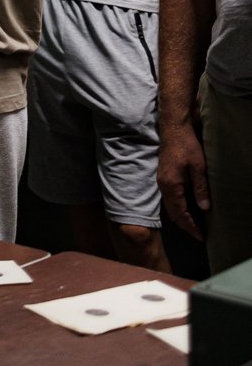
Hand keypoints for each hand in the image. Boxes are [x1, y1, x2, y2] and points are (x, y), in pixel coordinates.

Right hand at [157, 123, 209, 240]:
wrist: (173, 129)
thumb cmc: (187, 146)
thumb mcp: (198, 167)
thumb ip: (200, 188)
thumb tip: (204, 208)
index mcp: (171, 186)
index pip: (180, 213)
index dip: (190, 226)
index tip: (201, 236)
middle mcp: (163, 186)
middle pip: (172, 213)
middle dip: (185, 225)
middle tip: (198, 234)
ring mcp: (161, 181)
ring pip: (170, 206)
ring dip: (181, 217)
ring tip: (194, 224)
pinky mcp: (163, 177)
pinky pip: (169, 198)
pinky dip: (177, 208)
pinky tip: (187, 207)